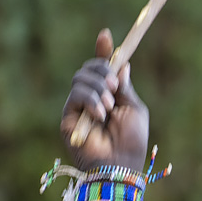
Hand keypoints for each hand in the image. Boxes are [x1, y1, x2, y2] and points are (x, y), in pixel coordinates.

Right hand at [60, 29, 149, 171]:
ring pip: (80, 78)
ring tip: (108, 107)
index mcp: (110, 96)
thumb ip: (125, 87)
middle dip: (101, 69)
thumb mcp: (134, 109)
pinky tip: (100, 115)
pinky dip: (90, 101)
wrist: (120, 165)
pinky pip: (75, 95)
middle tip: (113, 85)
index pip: (102, 68)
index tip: (105, 35)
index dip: (103, 51)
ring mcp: (78, 107)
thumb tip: (122, 64)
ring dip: (97, 89)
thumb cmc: (131, 142)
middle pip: (89, 68)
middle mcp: (93, 99)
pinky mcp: (68, 117)